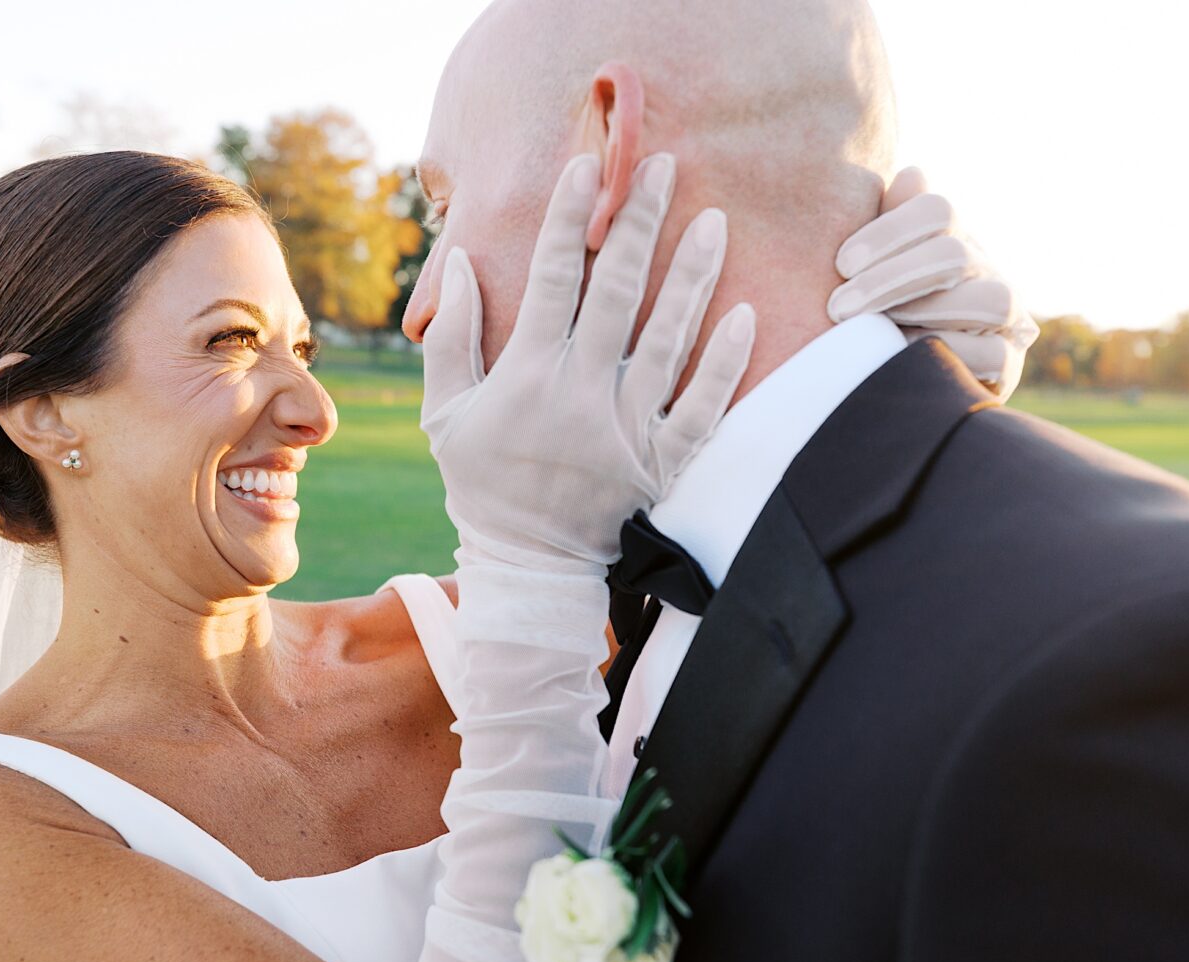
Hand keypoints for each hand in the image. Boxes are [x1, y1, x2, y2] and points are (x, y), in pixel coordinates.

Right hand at [421, 153, 754, 573]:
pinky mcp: (663, 462)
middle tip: (659, 165)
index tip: (582, 166)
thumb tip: (460, 260)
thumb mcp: (445, 414)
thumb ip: (450, 338)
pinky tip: (744, 313)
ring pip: (668, 339)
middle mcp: (580, 395)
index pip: (548, 279)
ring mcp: (627, 429)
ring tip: (713, 219)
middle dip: (637, 222)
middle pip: (616, 292)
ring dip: (692, 276)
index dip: (564, 218)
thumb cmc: (483, 484)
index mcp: (526, 377)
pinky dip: (724, 363)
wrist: (529, 568)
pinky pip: (703, 407)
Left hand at [828, 168, 1038, 401]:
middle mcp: (984, 269)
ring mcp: (1004, 318)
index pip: (936, 210)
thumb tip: (912, 174)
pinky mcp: (1006, 364)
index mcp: (948, 237)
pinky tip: (897, 360)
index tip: (841, 264)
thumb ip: (880, 228)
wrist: (882, 386)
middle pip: (954, 253)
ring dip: (923, 312)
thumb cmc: (863, 317)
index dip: (889, 231)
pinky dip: (945, 355)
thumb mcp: (865, 272)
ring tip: (869, 333)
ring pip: (989, 299)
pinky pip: (993, 355)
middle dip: (891, 279)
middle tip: (838, 307)